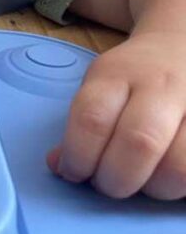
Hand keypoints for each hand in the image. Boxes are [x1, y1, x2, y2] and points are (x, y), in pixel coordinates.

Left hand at [46, 33, 185, 198]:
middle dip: (116, 180)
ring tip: (145, 181)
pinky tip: (167, 176)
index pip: (91, 119)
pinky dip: (180, 185)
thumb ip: (82, 126)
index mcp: (117, 74)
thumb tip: (59, 166)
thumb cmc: (135, 76)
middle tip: (108, 184)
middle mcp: (160, 86)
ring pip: (179, 167)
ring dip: (155, 188)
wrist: (182, 44)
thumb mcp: (101, 85)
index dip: (78, 157)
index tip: (74, 172)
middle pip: (139, 143)